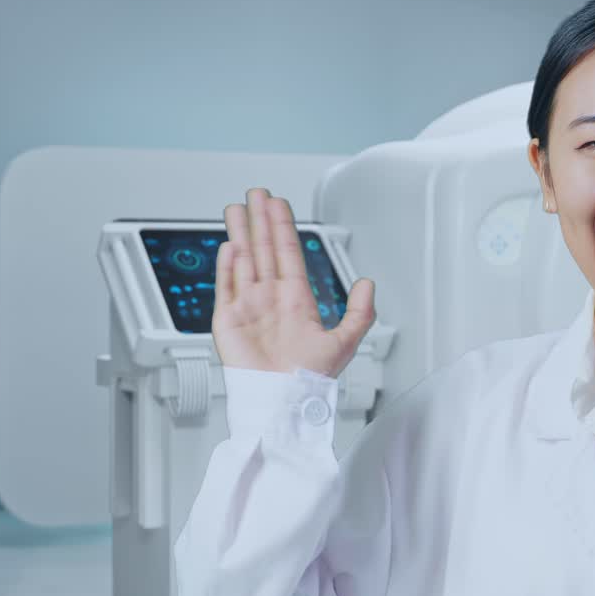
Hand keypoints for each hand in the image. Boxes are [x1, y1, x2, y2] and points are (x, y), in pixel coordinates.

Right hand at [212, 188, 375, 378]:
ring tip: (237, 208)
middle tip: (257, 193)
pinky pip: (226, 287)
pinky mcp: (228, 322)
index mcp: (296, 300)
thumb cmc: (311, 378)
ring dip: (241, 233)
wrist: (285, 402)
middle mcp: (270, 299)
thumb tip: (368, 283)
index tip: (279, 204)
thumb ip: (360, 311)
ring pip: (243, 260)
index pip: (288, 253)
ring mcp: (248, 307)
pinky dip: (227, 266)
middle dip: (261, 220)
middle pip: (264, 249)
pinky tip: (230, 245)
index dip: (284, 227)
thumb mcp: (346, 340)